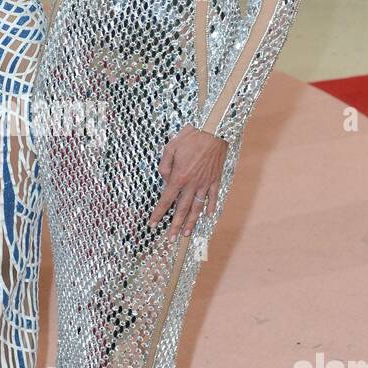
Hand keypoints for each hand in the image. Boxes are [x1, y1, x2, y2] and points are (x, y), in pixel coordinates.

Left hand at [148, 124, 228, 239]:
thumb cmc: (190, 137)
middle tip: (171, 238)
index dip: (158, 213)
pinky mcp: (215, 179)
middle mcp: (192, 184)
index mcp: (179, 177)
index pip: (166, 200)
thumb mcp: (170, 148)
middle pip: (181, 209)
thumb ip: (164, 166)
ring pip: (197, 207)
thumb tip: (165, 180)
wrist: (213, 130)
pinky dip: (210, 207)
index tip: (153, 224)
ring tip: (186, 233)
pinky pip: (213, 197)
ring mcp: (205, 183)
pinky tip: (207, 216)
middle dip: (175, 225)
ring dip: (191, 221)